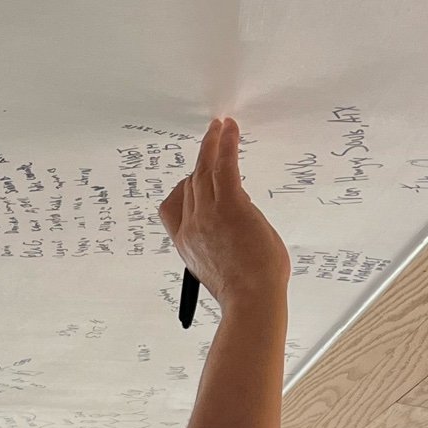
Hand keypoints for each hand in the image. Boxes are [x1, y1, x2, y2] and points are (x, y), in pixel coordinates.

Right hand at [159, 117, 289, 310]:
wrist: (252, 301)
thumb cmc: (244, 292)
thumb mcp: (221, 268)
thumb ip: (221, 244)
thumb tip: (236, 227)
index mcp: (186, 245)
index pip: (175, 208)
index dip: (186, 188)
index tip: (196, 175)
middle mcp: (191, 228)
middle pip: (190, 185)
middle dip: (201, 161)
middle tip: (211, 139)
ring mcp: (208, 216)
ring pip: (203, 171)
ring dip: (211, 145)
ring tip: (219, 127)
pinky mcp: (230, 207)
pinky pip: (224, 166)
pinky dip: (226, 144)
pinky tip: (229, 129)